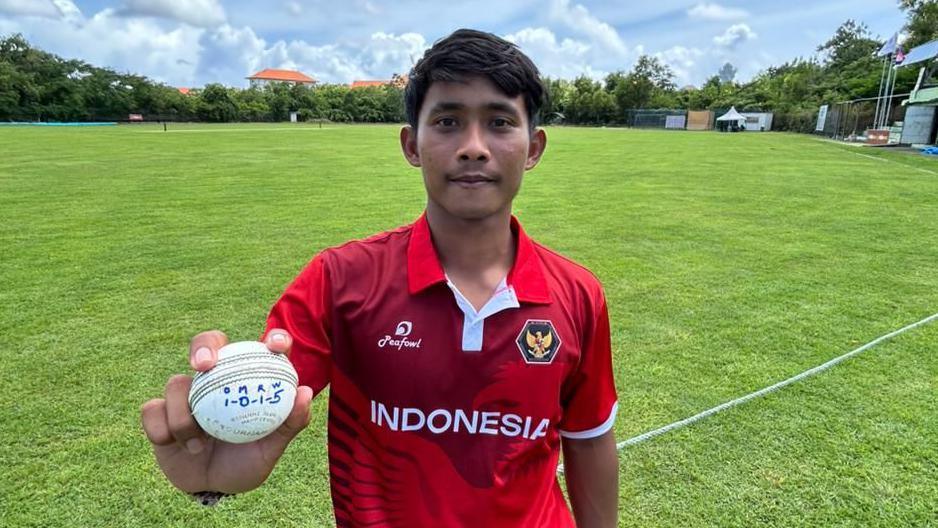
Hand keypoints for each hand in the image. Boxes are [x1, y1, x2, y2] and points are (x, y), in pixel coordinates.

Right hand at [140, 329, 312, 493]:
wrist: (211, 488)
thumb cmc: (246, 462)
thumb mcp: (271, 449)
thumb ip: (290, 423)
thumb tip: (304, 392)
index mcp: (248, 379)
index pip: (262, 348)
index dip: (273, 338)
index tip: (277, 346)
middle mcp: (216, 379)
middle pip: (207, 343)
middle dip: (203, 347)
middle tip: (204, 366)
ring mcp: (186, 393)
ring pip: (176, 383)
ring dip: (183, 417)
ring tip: (196, 444)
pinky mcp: (160, 412)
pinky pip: (152, 409)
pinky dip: (162, 429)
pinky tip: (175, 445)